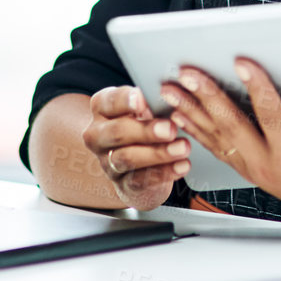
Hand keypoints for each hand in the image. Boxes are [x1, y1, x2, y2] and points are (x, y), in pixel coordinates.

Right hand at [81, 86, 190, 211]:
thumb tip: (169, 97)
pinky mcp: (122, 184)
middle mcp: (97, 135)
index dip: (126, 100)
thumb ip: (152, 101)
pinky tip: (182, 165)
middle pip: (116, 132)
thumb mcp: (146, 108)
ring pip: (127, 158)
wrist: (141, 162)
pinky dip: (164, 173)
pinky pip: (139, 180)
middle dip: (145, 131)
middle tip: (170, 129)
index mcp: (102, 108)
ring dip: (158, 153)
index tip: (144, 99)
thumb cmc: (146, 123)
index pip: (109, 101)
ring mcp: (107, 162)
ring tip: (183, 148)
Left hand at [162, 58, 280, 237]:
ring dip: (192, 111)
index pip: (271, 117)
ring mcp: (256, 170)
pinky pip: (218, 149)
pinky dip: (197, 131)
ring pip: (218, 138)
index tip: (241, 62)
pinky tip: (181, 115)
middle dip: (207, 96)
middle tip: (188, 72)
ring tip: (171, 89)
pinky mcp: (251, 170)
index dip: (257, 87)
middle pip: (232, 126)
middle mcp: (269, 166)